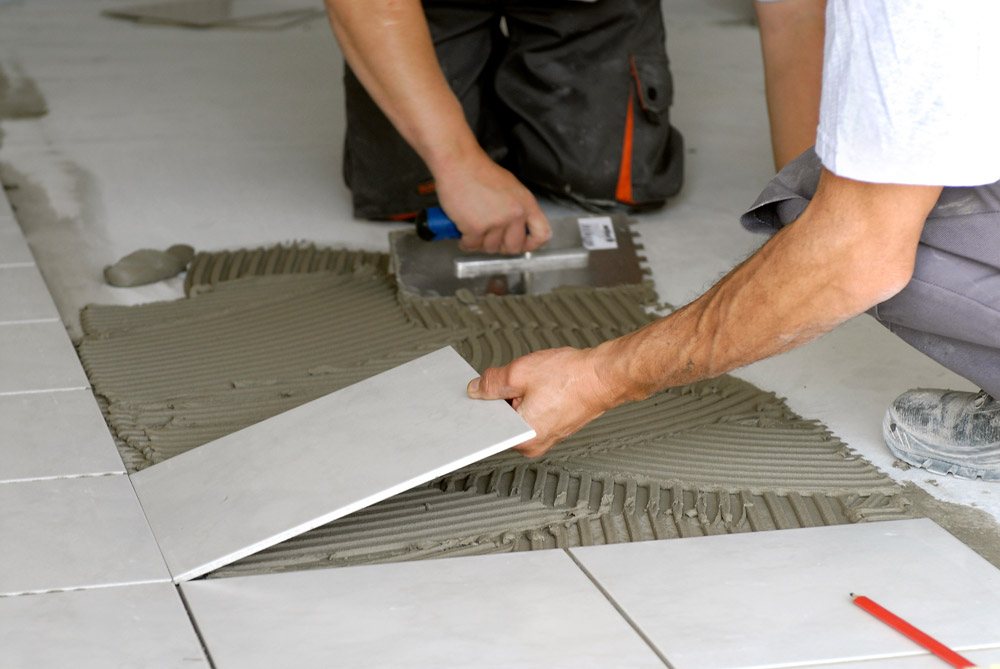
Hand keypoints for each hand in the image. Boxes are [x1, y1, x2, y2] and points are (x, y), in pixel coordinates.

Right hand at [433, 151, 550, 254]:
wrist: (459, 162)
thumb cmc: (479, 171)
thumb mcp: (511, 187)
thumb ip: (518, 208)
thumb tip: (519, 228)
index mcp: (526, 203)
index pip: (541, 234)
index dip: (532, 244)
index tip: (523, 245)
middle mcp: (514, 214)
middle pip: (513, 247)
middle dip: (500, 246)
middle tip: (490, 238)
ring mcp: (495, 222)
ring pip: (490, 248)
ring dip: (480, 242)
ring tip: (474, 228)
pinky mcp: (475, 227)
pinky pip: (471, 246)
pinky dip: (465, 241)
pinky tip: (463, 230)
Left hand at [466, 346, 617, 457]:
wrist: (604, 375)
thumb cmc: (572, 378)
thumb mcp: (519, 373)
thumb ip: (491, 383)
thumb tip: (477, 389)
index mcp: (523, 438)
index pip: (489, 424)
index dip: (484, 402)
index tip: (483, 389)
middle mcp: (534, 444)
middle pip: (504, 419)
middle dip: (503, 398)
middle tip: (517, 381)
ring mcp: (547, 436)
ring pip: (519, 414)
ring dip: (520, 396)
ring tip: (537, 382)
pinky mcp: (556, 426)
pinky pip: (534, 413)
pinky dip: (534, 398)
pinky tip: (544, 385)